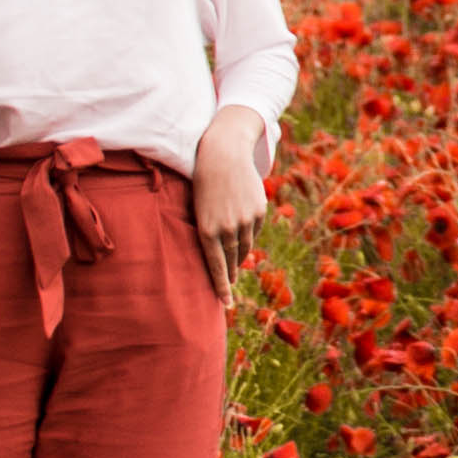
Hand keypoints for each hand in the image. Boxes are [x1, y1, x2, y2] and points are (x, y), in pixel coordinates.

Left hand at [193, 112, 271, 295]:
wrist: (223, 153)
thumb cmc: (202, 182)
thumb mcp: (198, 209)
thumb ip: (208, 233)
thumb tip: (220, 256)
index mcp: (206, 230)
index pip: (215, 266)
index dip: (220, 286)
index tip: (225, 303)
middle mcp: (227, 228)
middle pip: (231, 260)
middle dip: (229, 277)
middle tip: (227, 291)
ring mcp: (246, 220)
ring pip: (244, 247)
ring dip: (239, 259)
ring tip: (234, 270)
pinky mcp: (259, 210)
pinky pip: (253, 231)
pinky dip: (247, 236)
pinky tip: (241, 236)